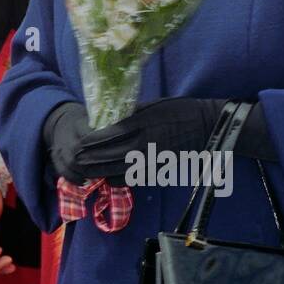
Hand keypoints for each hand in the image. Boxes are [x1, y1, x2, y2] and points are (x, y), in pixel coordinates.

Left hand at [43, 98, 231, 184]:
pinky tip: (108, 176)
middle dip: (91, 159)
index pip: (111, 134)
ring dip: (101, 171)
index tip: (79, 141)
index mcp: (143, 124)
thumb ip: (131, 114)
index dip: (93, 141)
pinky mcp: (159, 168)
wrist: (206, 126)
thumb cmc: (179, 110)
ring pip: (120, 170)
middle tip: (76, 159)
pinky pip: (135, 177)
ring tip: (86, 170)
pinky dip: (119, 178)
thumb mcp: (152, 105)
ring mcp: (153, 158)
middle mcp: (145, 143)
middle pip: (111, 155)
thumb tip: (109, 120)